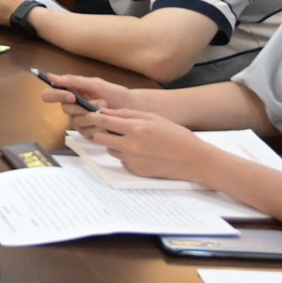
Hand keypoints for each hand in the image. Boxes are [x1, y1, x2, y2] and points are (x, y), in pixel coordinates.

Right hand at [36, 70, 137, 123]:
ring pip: (76, 121)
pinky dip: (98, 127)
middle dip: (83, 106)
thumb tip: (51, 76)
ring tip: (107, 110)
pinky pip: (86, 132)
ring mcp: (80, 122)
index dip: (56, 95)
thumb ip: (74, 81)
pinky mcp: (89, 134)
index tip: (71, 96)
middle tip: (101, 102)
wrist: (135, 109)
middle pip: (65, 109)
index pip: (50, 95)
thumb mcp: (96, 84)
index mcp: (71, 94)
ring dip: (93, 116)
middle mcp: (73, 108)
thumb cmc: (117, 94)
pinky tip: (108, 123)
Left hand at [78, 108, 217, 183]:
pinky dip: (126, 155)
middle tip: (108, 128)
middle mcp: (130, 146)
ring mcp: (132, 160)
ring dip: (114, 143)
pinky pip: (122, 161)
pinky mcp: (136, 171)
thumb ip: (127, 114)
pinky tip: (141, 152)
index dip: (92, 117)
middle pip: (99, 138)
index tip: (88, 114)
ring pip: (110, 150)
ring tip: (132, 140)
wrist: (194, 160)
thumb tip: (106, 111)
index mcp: (135, 129)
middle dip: (100, 132)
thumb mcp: (152, 118)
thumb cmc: (176, 136)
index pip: (103, 122)